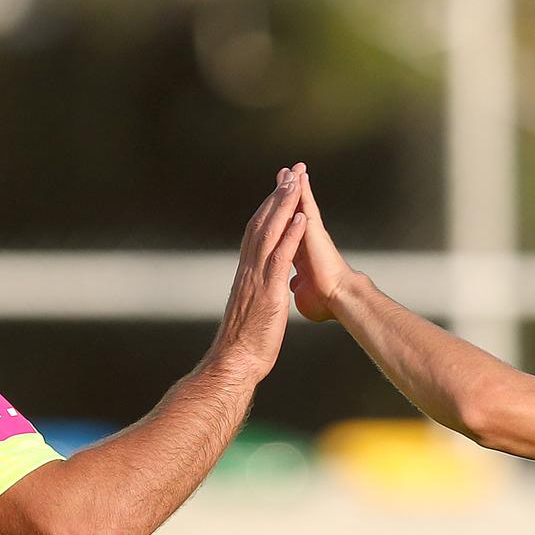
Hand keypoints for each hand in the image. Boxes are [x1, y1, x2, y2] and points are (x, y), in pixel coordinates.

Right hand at [211, 163, 307, 377]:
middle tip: (288, 173)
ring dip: (283, 206)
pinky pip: (280, 257)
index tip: (277, 190)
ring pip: (270, 233)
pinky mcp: (267, 290)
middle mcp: (248, 270)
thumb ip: (255, 295)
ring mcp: (257, 278)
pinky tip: (301, 216)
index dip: (267, 210)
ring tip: (295, 182)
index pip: (255, 234)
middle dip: (275, 197)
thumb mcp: (251, 312)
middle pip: (261, 224)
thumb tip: (260, 291)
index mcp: (246, 274)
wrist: (234, 362)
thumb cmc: (243, 344)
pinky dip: (290, 235)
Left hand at [290, 170, 360, 322]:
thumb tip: (292, 286)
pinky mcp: (314, 230)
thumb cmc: (324, 299)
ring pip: (299, 203)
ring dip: (294, 185)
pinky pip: (307, 204)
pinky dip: (302, 190)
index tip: (276, 204)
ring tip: (290, 169)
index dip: (280, 216)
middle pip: (291, 212)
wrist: (339, 298)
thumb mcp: (302, 291)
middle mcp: (303, 240)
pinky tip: (299, 175)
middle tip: (283, 175)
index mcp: (297, 253)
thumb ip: (298, 285)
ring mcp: (309, 233)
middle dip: (285, 194)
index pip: (286, 230)